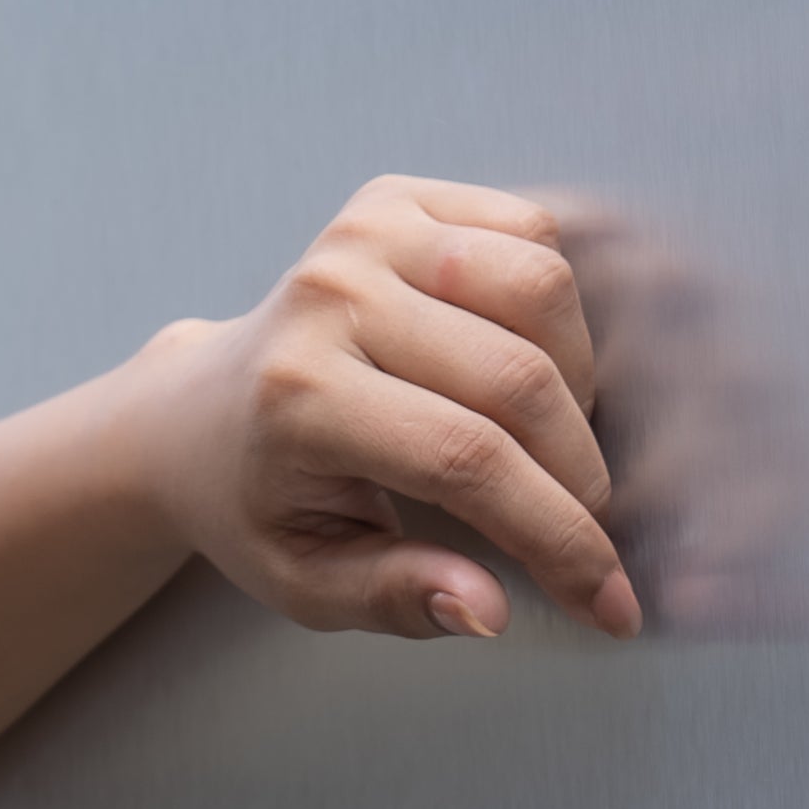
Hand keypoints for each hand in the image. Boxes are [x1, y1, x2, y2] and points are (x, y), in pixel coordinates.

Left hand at [128, 175, 640, 640]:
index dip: (560, 538)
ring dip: (576, 378)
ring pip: (541, 287)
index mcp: (300, 395)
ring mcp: (362, 233)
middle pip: (518, 378)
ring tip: (543, 440)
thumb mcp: (306, 580)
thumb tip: (490, 610)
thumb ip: (397, 599)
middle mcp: (330, 296)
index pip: (468, 462)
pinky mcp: (393, 199)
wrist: (200, 411)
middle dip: (580, 473)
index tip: (609, 603)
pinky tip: (531, 361)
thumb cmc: (260, 502)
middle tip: (582, 526)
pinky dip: (557, 304)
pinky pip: (531, 231)